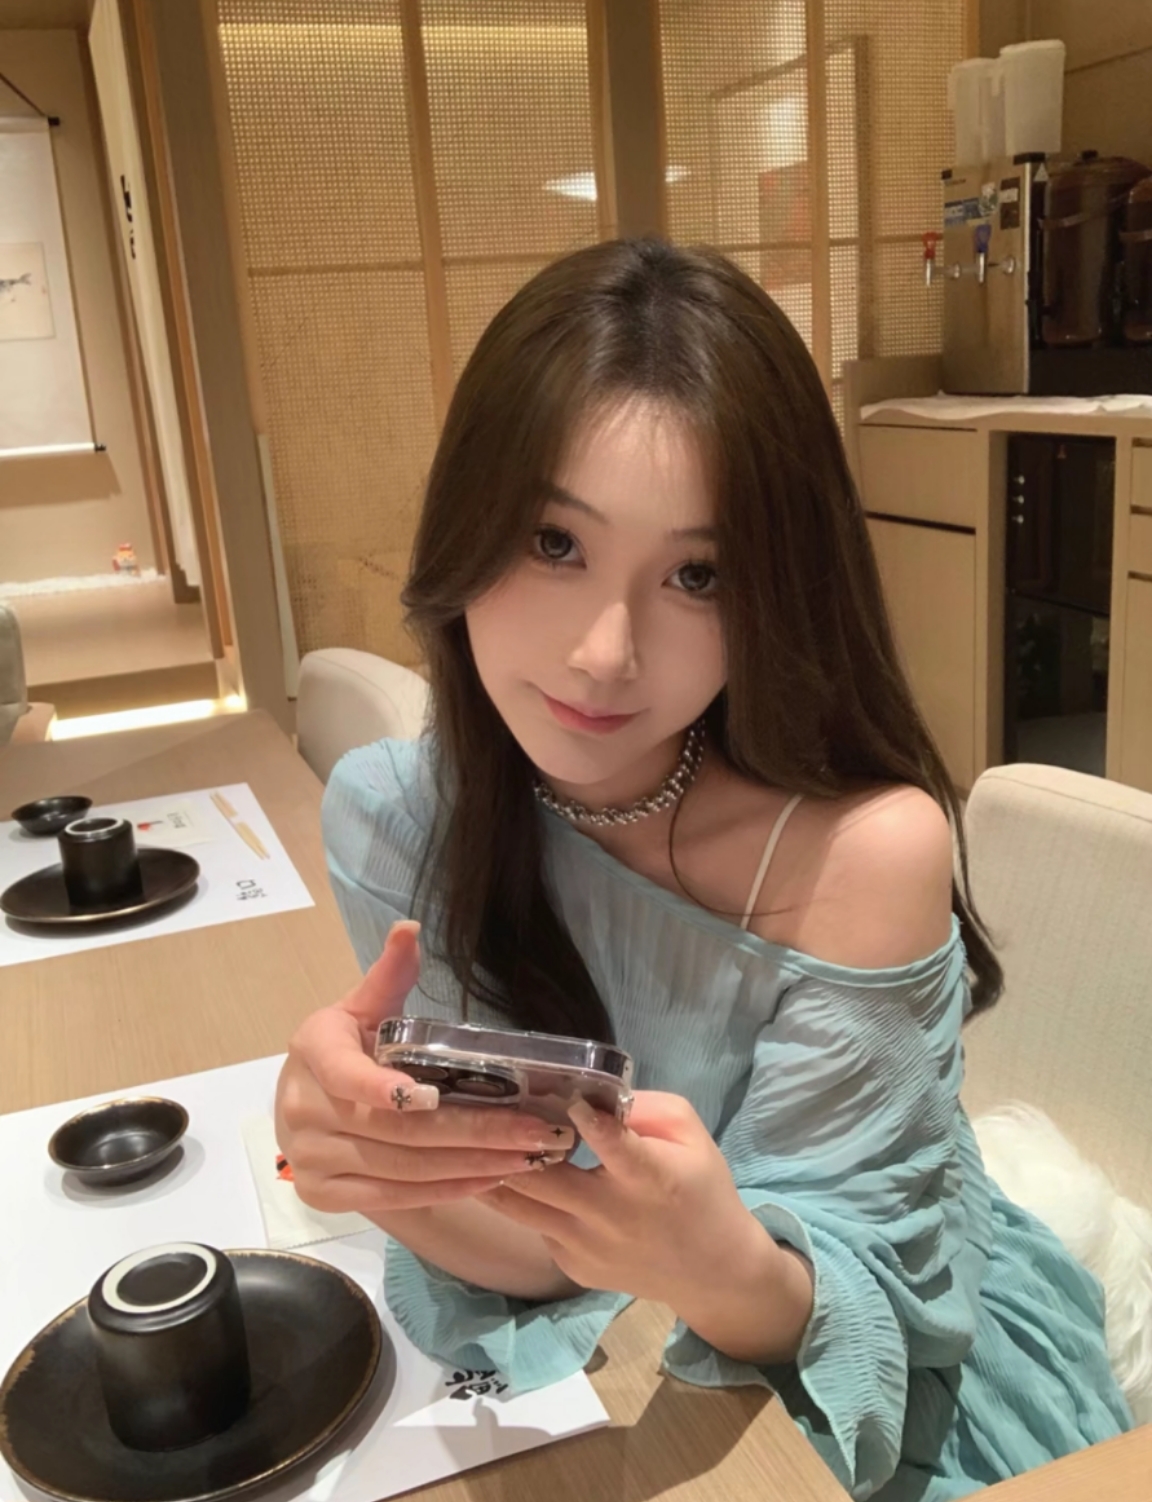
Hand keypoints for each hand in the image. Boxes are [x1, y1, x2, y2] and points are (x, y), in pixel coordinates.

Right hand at [274, 921, 575, 1215]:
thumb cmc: (345, 1047)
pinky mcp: (322, 1197)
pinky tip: (490, 1179)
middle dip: (473, 1132)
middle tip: (533, 1132)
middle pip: (397, 1131)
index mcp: (312, 1051)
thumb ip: (389, 974)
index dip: (386, 1088)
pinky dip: (446, 1190)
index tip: (433, 1094)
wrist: (302, 1100)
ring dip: (470, 1166)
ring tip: (526, 1157)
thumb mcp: (362, 1007)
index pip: (346, 1075)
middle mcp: (301, 1110)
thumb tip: (410, 929)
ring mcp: (309, 1160)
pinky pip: (393, 1199)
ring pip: (402, 1170)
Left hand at [479, 1091, 772, 1306]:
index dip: (589, 1123)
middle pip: (541, 1179)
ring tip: (472, 1142)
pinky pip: (536, 1226)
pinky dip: (523, 1201)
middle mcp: (609, 1215)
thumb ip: (646, 1107)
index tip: (569, 1100)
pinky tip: (513, 1177)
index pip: (615, 1147)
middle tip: (486, 1112)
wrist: (710, 1271)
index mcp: (647, 1177)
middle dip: (508, 1145)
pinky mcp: (572, 1268)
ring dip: (493, 1173)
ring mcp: (585, 1247)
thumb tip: (594, 1093)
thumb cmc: (700, 1189)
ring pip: (519, 1207)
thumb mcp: (690, 1135)